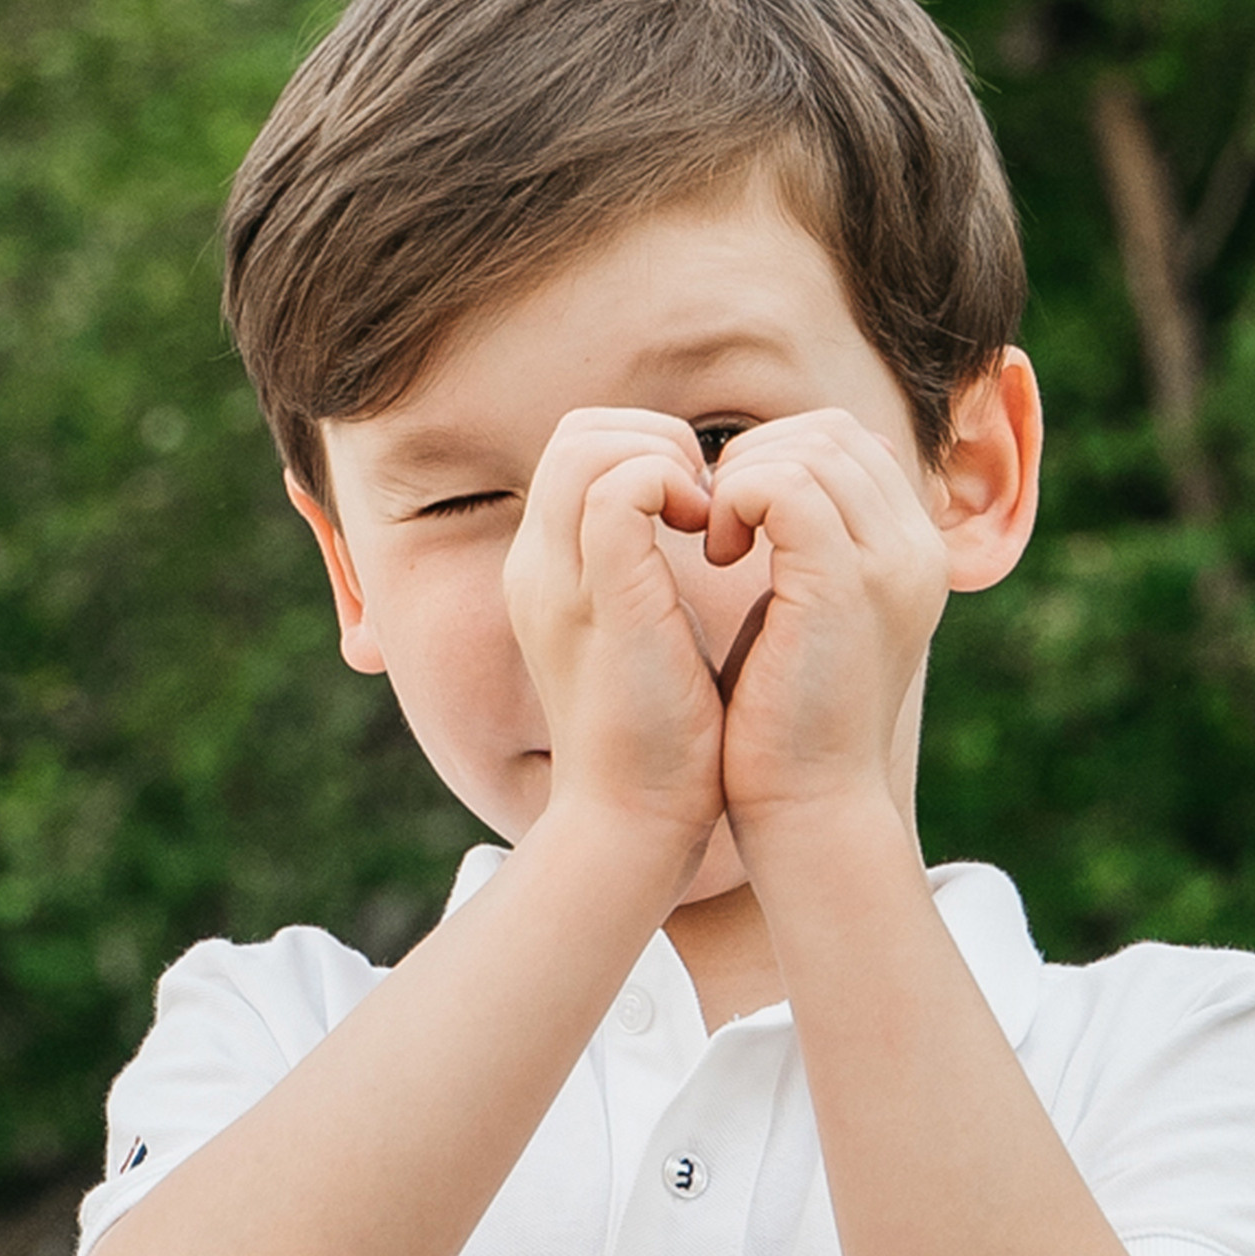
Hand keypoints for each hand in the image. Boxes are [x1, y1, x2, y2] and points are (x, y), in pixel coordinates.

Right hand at [502, 408, 726, 870]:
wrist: (634, 826)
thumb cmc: (661, 744)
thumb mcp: (648, 637)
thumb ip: (651, 576)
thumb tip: (706, 524)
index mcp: (549, 571)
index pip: (581, 447)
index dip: (651, 451)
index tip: (708, 513)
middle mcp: (539, 565)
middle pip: (578, 429)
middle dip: (660, 442)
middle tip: (714, 511)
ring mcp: (559, 580)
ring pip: (589, 442)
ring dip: (667, 459)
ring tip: (712, 524)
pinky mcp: (599, 599)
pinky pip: (619, 488)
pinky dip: (673, 488)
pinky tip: (715, 544)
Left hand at [703, 409, 948, 842]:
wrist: (809, 809)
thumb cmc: (787, 725)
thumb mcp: (806, 615)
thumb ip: (806, 548)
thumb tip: (767, 493)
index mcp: (911, 555)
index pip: (847, 444)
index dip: (775, 460)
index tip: (733, 525)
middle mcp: (916, 551)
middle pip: (831, 433)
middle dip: (755, 462)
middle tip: (715, 530)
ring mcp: (889, 564)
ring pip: (809, 447)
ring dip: (741, 482)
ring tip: (714, 547)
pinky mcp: (845, 584)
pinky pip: (787, 485)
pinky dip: (737, 500)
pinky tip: (716, 555)